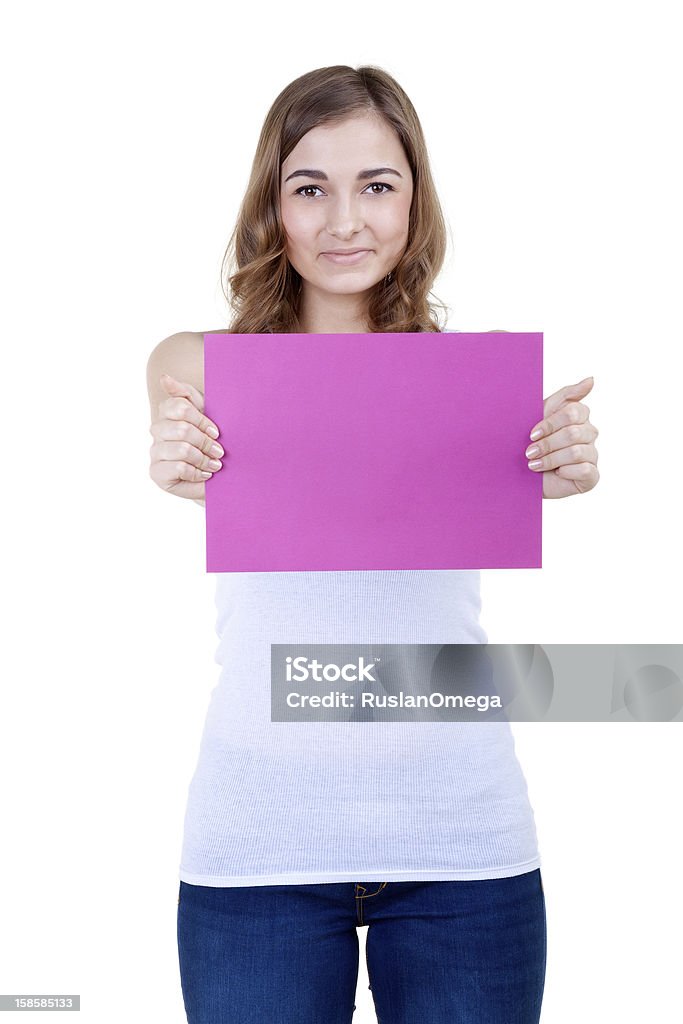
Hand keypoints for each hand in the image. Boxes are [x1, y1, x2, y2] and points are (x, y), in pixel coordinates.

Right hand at [148, 373, 224, 500]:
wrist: (217, 476)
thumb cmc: (211, 442)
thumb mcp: (205, 413)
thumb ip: (186, 394)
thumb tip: (164, 377)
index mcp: (167, 413)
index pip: (178, 407)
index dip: (201, 420)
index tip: (216, 432)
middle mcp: (157, 431)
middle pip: (182, 429)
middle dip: (205, 442)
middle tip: (219, 451)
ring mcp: (155, 452)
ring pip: (182, 449)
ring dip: (204, 458)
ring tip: (215, 465)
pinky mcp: (156, 473)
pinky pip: (179, 468)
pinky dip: (197, 472)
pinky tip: (204, 475)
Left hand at [525, 377, 598, 498]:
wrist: (521, 474)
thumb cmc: (531, 442)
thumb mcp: (541, 414)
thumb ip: (567, 395)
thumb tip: (592, 379)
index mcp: (579, 416)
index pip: (573, 412)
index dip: (550, 424)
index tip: (531, 434)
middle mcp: (589, 434)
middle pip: (574, 433)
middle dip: (547, 444)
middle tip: (530, 452)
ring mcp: (592, 455)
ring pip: (577, 452)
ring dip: (551, 459)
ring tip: (535, 464)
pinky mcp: (592, 476)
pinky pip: (586, 470)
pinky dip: (565, 471)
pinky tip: (556, 473)